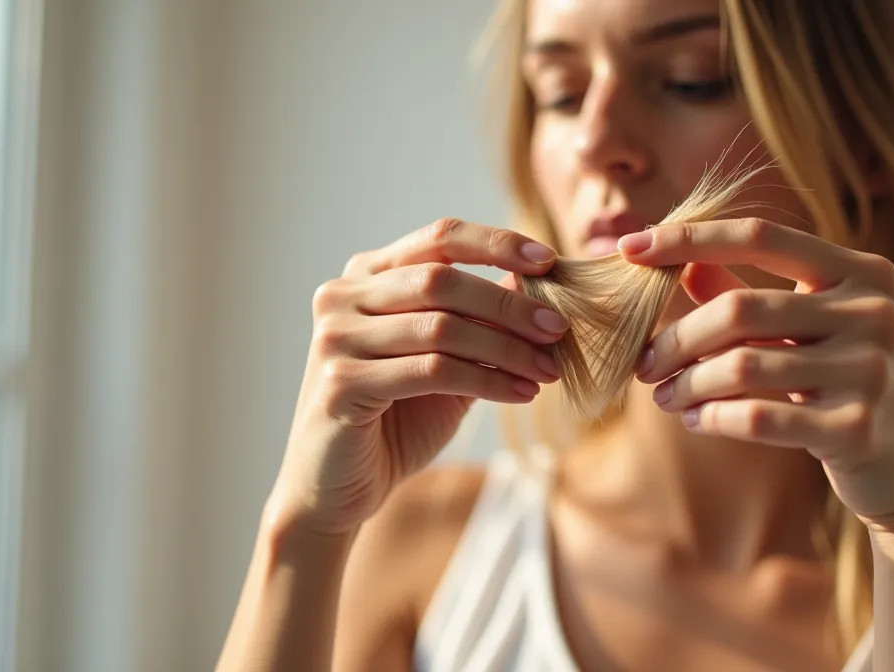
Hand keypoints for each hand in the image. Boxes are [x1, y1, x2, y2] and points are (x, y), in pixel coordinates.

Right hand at [268, 219, 567, 535]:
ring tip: (547, 370)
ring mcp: (335, 338)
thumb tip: (535, 276)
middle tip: (558, 330)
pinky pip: (431, 371)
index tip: (549, 263)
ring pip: (441, 327)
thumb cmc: (397, 419)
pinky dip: (487, 381)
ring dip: (506, 348)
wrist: (340, 487)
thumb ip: (480, 318)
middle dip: (509, 305)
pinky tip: (521, 394)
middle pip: (442, 279)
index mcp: (367, 275)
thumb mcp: (449, 358)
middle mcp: (343, 296)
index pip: (438, 238)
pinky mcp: (341, 383)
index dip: (497, 244)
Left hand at [619, 218, 893, 531]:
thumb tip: (685, 263)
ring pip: (741, 366)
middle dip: (676, 338)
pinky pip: (759, 417)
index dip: (689, 237)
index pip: (761, 235)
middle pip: (739, 309)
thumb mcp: (816, 330)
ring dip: (687, 384)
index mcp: (862, 272)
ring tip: (664, 397)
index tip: (629, 248)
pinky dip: (714, 418)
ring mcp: (872, 371)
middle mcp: (873, 312)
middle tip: (645, 364)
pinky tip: (696, 421)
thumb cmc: (853, 385)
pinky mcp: (858, 428)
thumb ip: (753, 294)